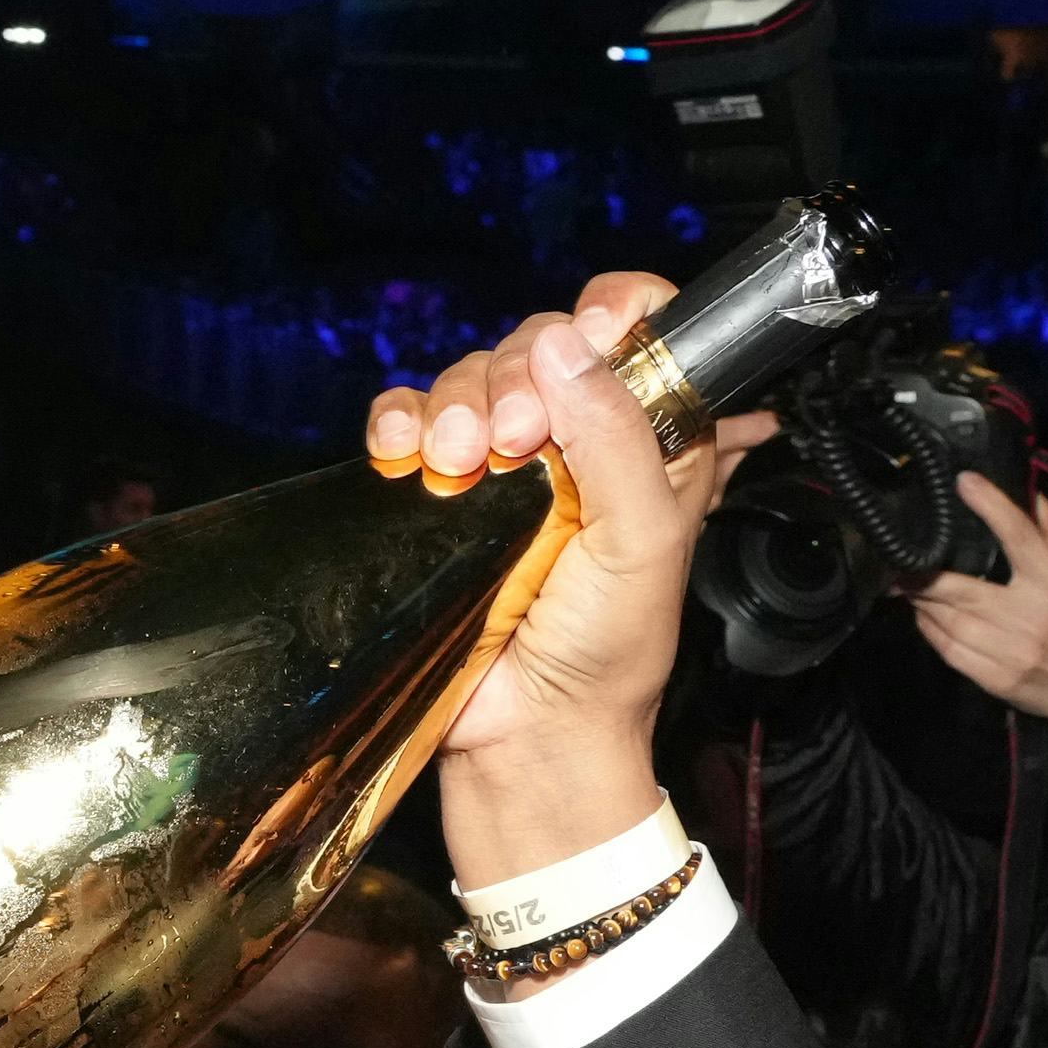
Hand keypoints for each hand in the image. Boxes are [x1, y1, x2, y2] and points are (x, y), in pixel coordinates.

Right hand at [366, 272, 777, 885]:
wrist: (529, 735)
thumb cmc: (606, 653)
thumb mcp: (644, 539)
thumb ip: (620, 437)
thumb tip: (567, 345)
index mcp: (648, 439)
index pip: (640, 329)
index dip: (615, 311)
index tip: (591, 334)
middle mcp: (576, 440)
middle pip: (541, 342)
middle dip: (520, 374)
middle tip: (516, 441)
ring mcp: (503, 465)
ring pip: (471, 376)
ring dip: (459, 404)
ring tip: (463, 463)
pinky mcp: (437, 493)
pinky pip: (407, 420)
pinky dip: (399, 422)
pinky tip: (405, 456)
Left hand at [903, 472, 1047, 733]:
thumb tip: (1033, 495)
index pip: (1020, 536)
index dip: (991, 506)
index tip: (964, 482)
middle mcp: (1030, 615)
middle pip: (963, 589)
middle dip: (926, 576)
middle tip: (903, 561)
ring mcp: (1009, 650)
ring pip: (948, 621)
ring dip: (922, 603)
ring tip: (908, 587)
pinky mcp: (993, 678)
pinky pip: (948, 650)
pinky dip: (930, 631)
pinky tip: (924, 617)